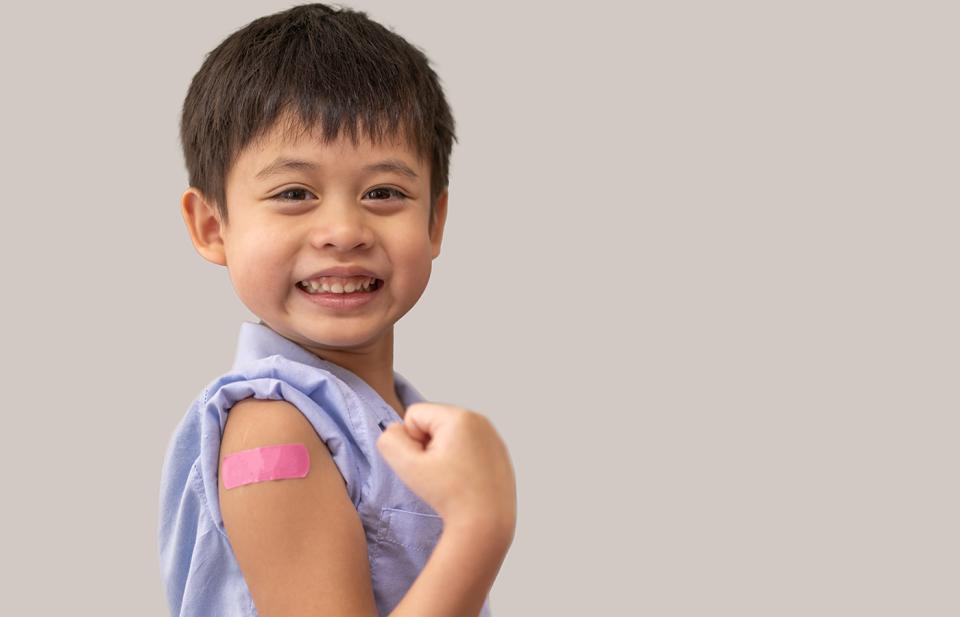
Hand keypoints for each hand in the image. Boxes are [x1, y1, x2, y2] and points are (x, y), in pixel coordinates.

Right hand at [376, 402, 516, 538]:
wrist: (486, 525)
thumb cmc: (449, 496)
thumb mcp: (408, 467)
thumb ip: (390, 441)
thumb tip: (394, 428)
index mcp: (459, 416)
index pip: (414, 414)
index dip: (411, 441)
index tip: (428, 464)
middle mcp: (479, 419)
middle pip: (433, 423)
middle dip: (428, 445)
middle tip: (439, 473)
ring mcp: (492, 435)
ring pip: (450, 435)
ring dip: (444, 453)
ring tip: (452, 478)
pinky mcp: (499, 452)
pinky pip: (468, 446)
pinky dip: (462, 460)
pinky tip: (466, 481)